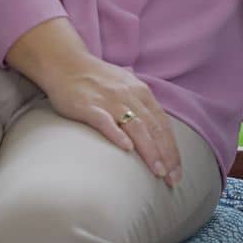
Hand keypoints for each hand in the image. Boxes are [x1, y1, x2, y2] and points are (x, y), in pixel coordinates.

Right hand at [5, 18, 181, 186]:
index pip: (162, 124)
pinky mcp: (88, 106)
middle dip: (166, 155)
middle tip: (172, 179)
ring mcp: (109, 100)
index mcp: (141, 92)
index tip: (177, 171)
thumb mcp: (126, 84)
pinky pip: (105, 121)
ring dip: (149, 150)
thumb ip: (141, 101)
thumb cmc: (96, 78)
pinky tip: (126, 148)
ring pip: (136, 127)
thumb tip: (154, 120)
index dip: (172, 148)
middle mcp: (129, 95)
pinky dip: (117, 134)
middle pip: (153, 128)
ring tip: (157, 171)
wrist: (65, 63)